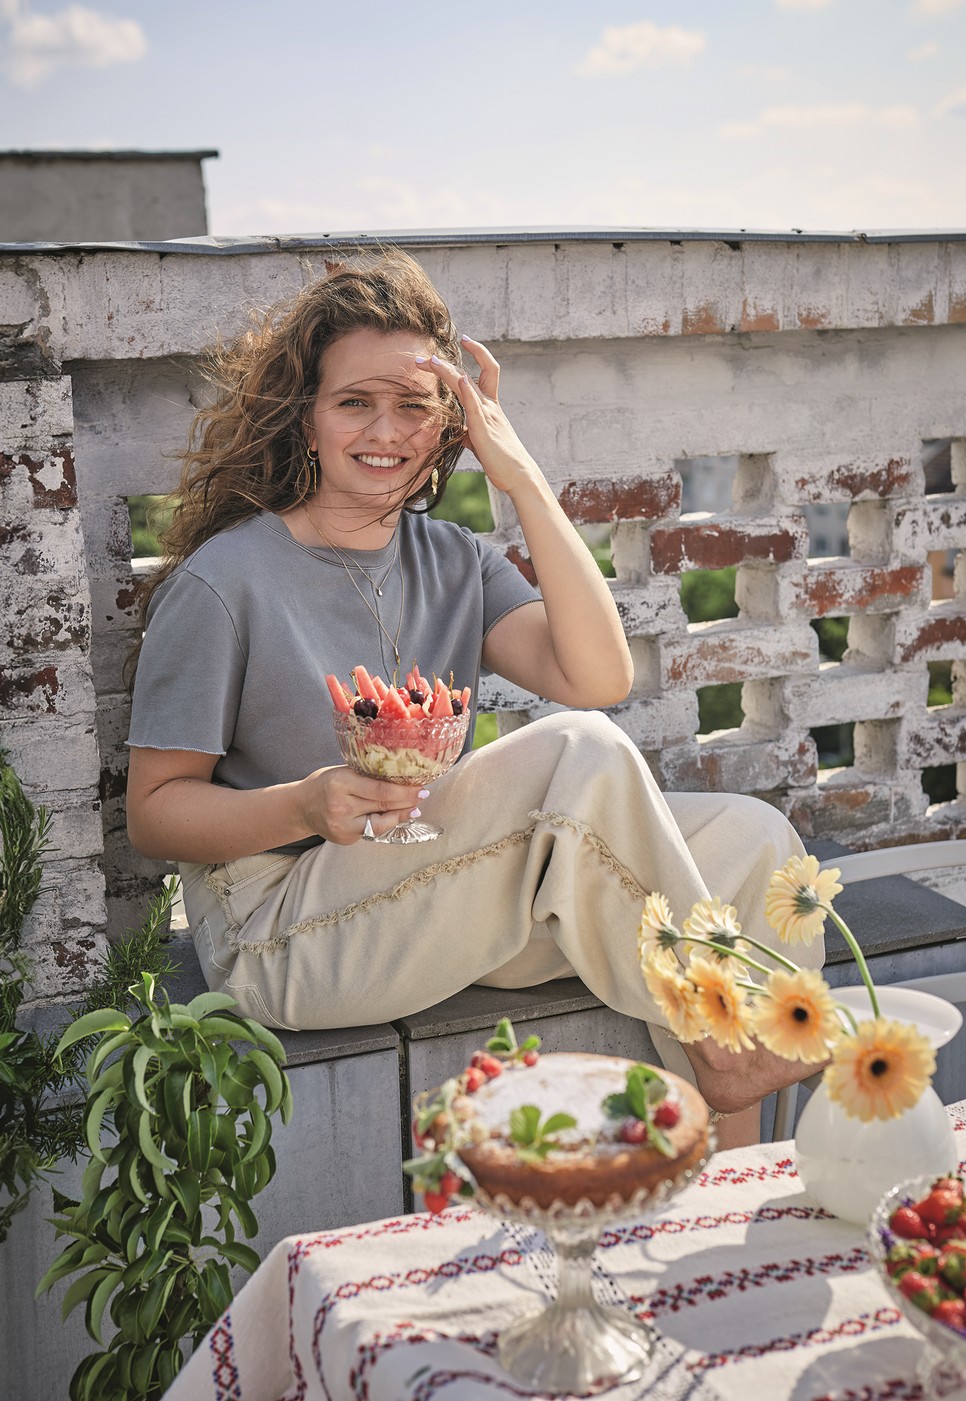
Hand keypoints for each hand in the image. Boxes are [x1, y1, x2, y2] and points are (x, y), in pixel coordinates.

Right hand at [299, 765, 425, 844]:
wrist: (301, 807)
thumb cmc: (326, 784)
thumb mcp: (343, 771)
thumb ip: (368, 775)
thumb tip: (403, 777)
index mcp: (340, 782)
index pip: (381, 789)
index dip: (405, 790)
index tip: (420, 786)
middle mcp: (341, 806)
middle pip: (384, 805)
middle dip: (407, 801)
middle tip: (422, 795)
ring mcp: (342, 826)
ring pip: (382, 824)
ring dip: (401, 815)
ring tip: (413, 809)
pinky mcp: (345, 839)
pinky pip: (373, 832)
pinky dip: (386, 823)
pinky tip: (393, 816)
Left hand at [421, 338, 539, 496]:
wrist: (518, 476)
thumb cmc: (500, 460)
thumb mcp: (481, 442)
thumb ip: (470, 431)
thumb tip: (461, 431)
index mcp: (490, 407)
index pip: (485, 371)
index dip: (478, 352)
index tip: (464, 340)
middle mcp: (490, 406)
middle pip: (470, 373)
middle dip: (446, 363)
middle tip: (424, 357)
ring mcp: (488, 416)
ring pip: (467, 385)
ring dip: (447, 371)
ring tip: (431, 362)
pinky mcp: (484, 430)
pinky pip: (475, 406)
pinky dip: (468, 391)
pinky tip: (461, 380)